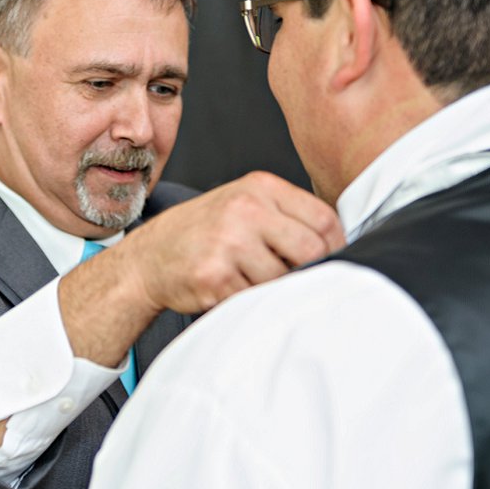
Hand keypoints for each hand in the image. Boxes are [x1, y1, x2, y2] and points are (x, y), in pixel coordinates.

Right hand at [116, 171, 344, 313]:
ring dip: (275, 288)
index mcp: (261, 188)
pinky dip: (250, 301)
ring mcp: (229, 242)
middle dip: (309, 270)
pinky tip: (232, 287)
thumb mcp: (246, 205)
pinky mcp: (215, 276)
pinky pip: (255, 298)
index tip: (332, 260)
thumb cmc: (207, 232)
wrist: (151, 256)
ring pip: (284, 279)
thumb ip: (287, 218)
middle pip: (311, 250)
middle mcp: (246, 209)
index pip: (324, 218)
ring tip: (251, 279)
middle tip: (294, 277)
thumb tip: (338, 248)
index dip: (335, 246)